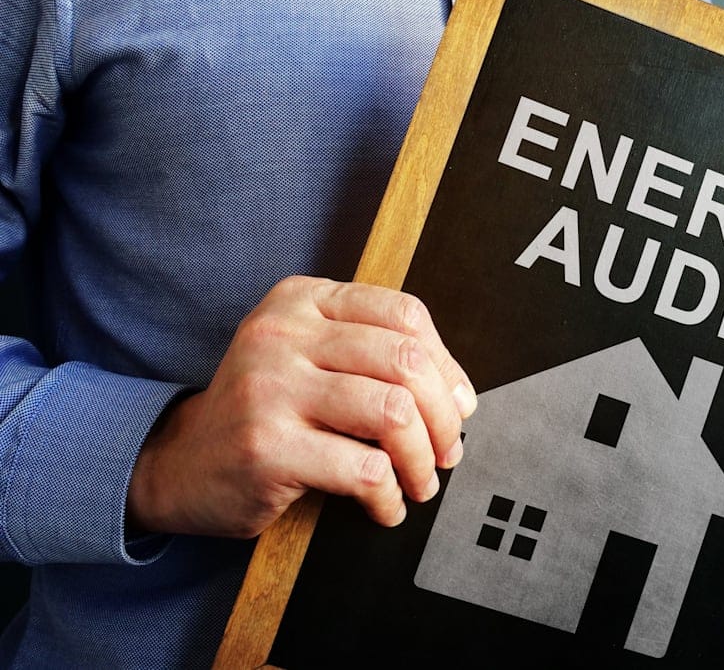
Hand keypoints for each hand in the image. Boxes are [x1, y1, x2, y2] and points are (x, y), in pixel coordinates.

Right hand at [127, 276, 475, 538]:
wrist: (179, 462)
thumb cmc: (266, 410)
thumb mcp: (308, 357)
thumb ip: (374, 356)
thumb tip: (460, 395)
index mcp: (301, 301)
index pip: (404, 314)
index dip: (446, 364)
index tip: (458, 404)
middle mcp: (282, 335)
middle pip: (406, 362)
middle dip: (443, 416)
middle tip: (447, 451)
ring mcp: (271, 389)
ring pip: (393, 414)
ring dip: (422, 459)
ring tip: (420, 482)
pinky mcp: (267, 448)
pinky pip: (364, 471)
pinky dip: (389, 496)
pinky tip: (384, 506)